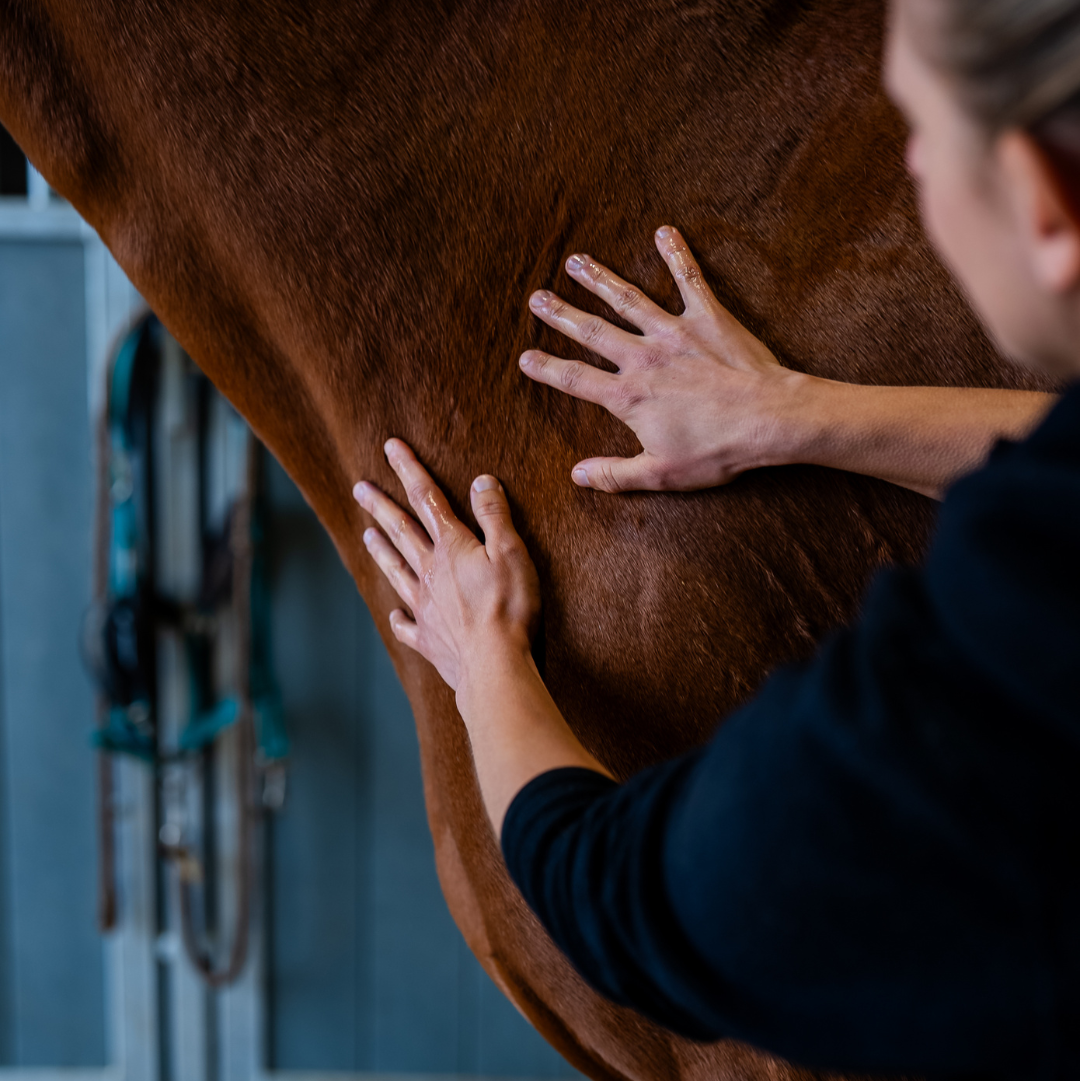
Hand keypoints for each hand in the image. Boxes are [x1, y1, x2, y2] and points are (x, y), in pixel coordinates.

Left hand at [352, 439, 540, 692]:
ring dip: (380, 550)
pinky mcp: (427, 639)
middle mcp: (430, 573)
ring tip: (366, 535)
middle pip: (401, 531)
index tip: (390, 448)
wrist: (494, 666)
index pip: (427, 499)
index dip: (409, 470)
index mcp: (452, 548)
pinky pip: (406, 624)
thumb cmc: (509, 609)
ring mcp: (424, 607)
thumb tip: (481, 481)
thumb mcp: (511, 552)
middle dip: (381, 506)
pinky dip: (399, 617)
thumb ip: (495, 515)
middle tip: (359, 488)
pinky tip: (394, 613)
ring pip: (396, 570)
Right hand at [519, 225, 809, 492]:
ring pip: (627, 299)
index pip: (575, 379)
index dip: (546, 368)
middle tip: (536, 298)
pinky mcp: (707, 317)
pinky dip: (676, 254)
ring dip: (599, 279)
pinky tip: (664, 231)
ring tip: (575, 261)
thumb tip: (578, 476)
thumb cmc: (717, 451)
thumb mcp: (661, 473)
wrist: (768, 420)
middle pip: (592, 331)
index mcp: (629, 396)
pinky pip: (688, 279)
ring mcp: (674, 333)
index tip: (524, 358)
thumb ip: (615, 474)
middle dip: (561, 314)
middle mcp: (643, 358)